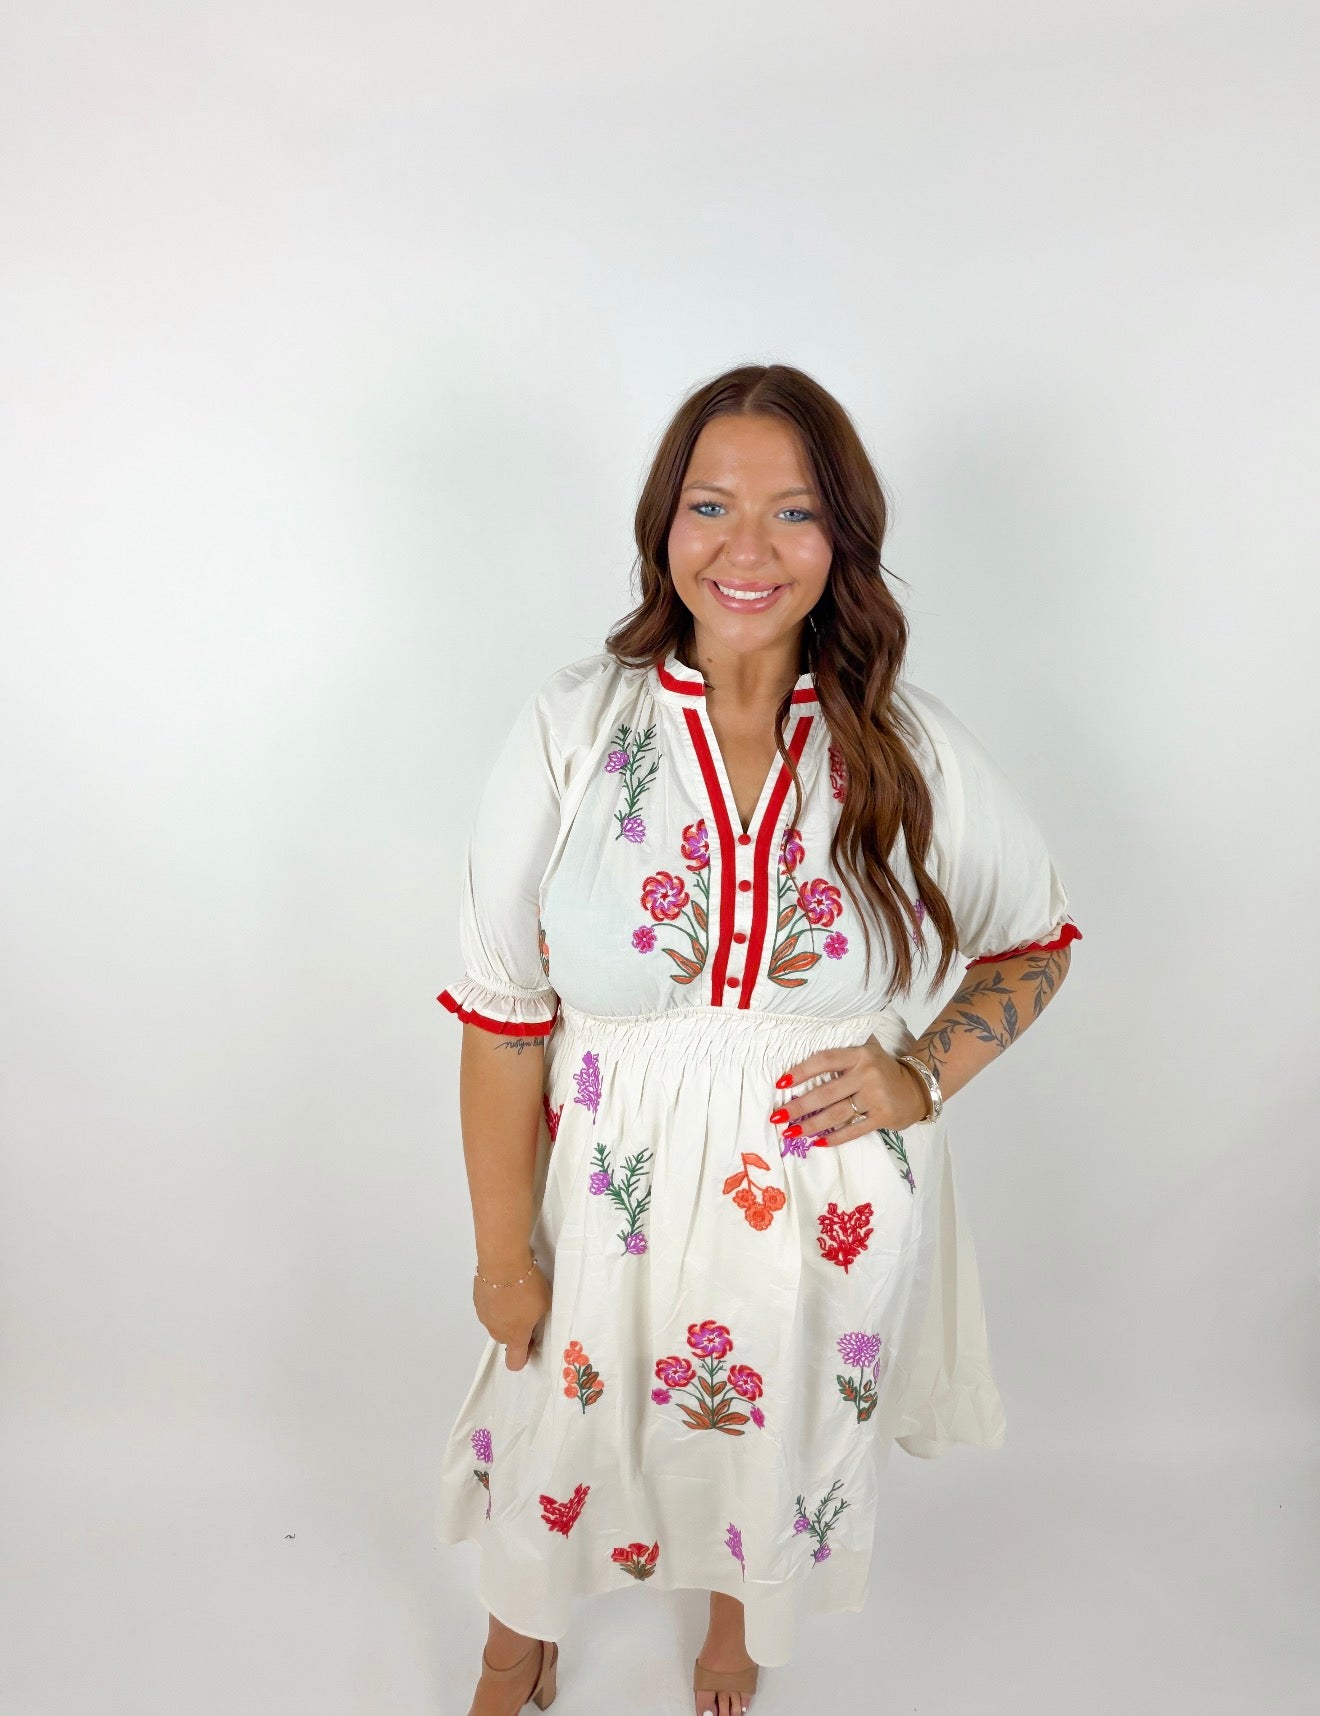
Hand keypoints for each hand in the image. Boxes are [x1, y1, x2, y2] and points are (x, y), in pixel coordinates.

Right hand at [472, 1255, 551, 1369]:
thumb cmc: (527, 1285)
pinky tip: (504, 1285)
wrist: (503, 1262)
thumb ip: (538, 1320)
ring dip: (505, 1313)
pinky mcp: (477, 1300)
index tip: (532, 1340)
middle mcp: (496, 1331)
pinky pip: (489, 1306)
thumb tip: (533, 1320)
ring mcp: (484, 1316)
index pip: (515, 1363)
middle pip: (506, 1339)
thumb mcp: (545, 1305)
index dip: (524, 1355)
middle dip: (516, 1329)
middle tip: (527, 1310)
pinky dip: (496, 1300)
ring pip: (496, 1321)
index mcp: (515, 1336)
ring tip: (515, 1293)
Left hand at [771, 1035, 929, 1147]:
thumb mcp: (866, 1053)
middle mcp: (867, 1074)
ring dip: (811, 1125)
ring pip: (836, 1114)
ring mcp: (876, 1097)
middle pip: (826, 1092)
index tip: (781, 1083)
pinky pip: (853, 1130)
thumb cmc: (883, 1070)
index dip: (802, 1071)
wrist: (918, 1087)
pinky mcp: (882, 1117)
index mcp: (859, 1054)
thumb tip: (802, 1068)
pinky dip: (835, 1137)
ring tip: (792, 1132)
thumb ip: (841, 1056)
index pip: (825, 1060)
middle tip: (778, 1116)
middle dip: (799, 1106)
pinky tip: (818, 1142)